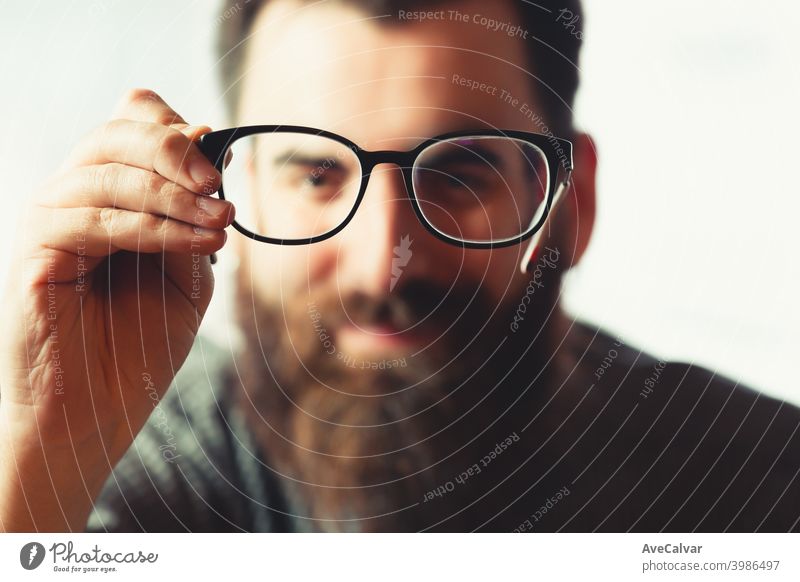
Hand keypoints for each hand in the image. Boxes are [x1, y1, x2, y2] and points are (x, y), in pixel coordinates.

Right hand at [0, 89, 233, 530]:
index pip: (128, 129)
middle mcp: (70, 200)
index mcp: (106, 197)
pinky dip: (156, 226)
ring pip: (107, 174)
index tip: (222, 158)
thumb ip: (192, 218)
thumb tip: (211, 158)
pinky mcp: (35, 255)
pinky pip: (96, 220)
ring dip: (176, 195)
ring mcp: (48, 224)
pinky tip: (201, 241)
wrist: (95, 414)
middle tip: (219, 181)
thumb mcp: (184, 274)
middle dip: (175, 151)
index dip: (173, 130)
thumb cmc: (139, 346)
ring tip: (223, 220)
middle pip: (114, 136)